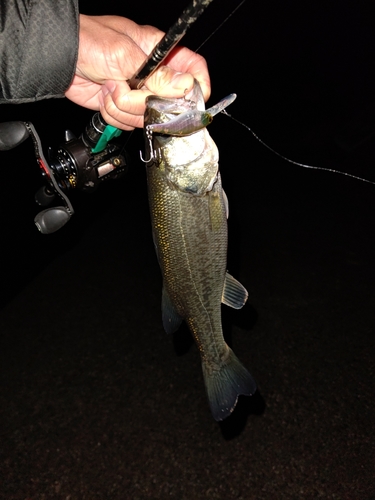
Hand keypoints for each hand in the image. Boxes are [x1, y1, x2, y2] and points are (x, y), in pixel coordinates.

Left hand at [65, 15, 210, 129]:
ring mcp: (138, 93)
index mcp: (160, 53)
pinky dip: (114, 113)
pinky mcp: (124, 107)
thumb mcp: (125, 56)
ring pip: (147, 117)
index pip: (193, 69)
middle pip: (170, 103)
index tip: (192, 100)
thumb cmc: (89, 42)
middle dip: (147, 102)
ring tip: (110, 87)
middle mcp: (153, 75)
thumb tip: (186, 86)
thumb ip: (156, 75)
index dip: (197, 86)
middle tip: (130, 90)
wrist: (61, 59)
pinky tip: (105, 96)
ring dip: (124, 107)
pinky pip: (128, 123)